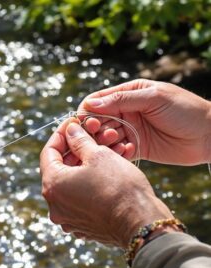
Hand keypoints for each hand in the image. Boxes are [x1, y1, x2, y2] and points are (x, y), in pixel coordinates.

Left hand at [39, 119, 173, 247]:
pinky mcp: (83, 226)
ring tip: (102, 151)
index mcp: (52, 186)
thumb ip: (79, 140)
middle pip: (59, 169)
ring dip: (84, 166)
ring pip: (72, 183)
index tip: (72, 123)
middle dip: (75, 150)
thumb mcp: (98, 155)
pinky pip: (81, 198)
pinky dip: (89, 183)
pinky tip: (105, 172)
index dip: (60, 134)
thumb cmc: (120, 187)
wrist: (142, 224)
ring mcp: (68, 218)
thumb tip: (70, 130)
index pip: (49, 152)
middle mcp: (55, 205)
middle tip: (88, 136)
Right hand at [79, 79, 210, 164]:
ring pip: (105, 137)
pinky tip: (129, 151)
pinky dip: (118, 152)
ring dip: (107, 141)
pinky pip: (118, 151)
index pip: (98, 101)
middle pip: (98, 120)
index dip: (89, 111)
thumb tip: (91, 104)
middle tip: (106, 134)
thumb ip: (122, 100)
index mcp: (128, 94)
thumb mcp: (154, 98)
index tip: (90, 122)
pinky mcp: (136, 147)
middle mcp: (126, 112)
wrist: (209, 135)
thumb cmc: (185, 110)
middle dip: (97, 129)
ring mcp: (130, 130)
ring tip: (120, 143)